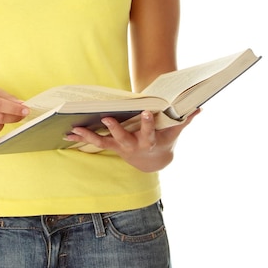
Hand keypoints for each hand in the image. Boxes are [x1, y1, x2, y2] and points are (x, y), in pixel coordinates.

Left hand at [66, 108, 200, 171]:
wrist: (153, 160)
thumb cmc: (164, 140)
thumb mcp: (175, 132)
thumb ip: (185, 120)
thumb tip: (199, 108)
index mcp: (149, 142)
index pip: (150, 132)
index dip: (149, 124)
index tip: (148, 113)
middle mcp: (132, 146)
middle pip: (123, 138)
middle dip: (115, 129)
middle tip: (107, 119)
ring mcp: (120, 148)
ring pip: (103, 143)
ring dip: (88, 136)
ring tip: (74, 129)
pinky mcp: (111, 147)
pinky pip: (95, 143)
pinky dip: (81, 137)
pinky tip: (68, 133)